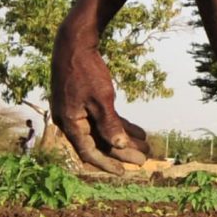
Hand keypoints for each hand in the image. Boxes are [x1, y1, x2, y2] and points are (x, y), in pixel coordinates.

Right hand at [50, 23, 151, 173]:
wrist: (74, 44)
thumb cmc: (86, 71)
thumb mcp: (101, 99)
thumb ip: (109, 124)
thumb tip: (119, 145)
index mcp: (70, 124)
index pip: (90, 151)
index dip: (108, 163)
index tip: (125, 172)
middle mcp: (71, 121)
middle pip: (99, 142)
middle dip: (122, 151)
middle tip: (144, 160)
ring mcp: (77, 111)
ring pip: (103, 131)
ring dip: (124, 139)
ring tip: (146, 146)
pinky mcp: (84, 102)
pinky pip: (103, 118)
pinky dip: (119, 124)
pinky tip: (139, 131)